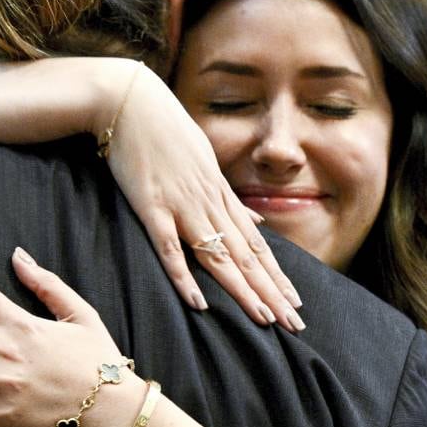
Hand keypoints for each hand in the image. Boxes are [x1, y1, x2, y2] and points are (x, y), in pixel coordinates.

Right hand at [98, 65, 303, 330]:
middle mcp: (209, 204)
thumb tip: (257, 221)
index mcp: (221, 195)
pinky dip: (183, 277)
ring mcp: (182, 206)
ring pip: (218, 257)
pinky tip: (198, 302)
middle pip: (246, 257)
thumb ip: (230, 197)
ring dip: (243, 290)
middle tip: (294, 324)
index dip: (276, 276)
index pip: (256, 245)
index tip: (295, 304)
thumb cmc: (166, 131)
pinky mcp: (152, 207)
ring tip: (264, 319)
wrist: (131, 102)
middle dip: (271, 292)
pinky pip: (169, 248)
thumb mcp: (207, 160)